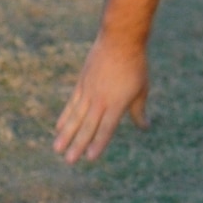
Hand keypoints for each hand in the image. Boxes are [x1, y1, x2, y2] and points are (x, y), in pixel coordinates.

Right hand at [53, 38, 149, 163]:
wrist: (120, 41)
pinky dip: (65, 117)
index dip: (99, 143)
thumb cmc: (135, 66)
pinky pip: (72, 104)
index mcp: (117, 103)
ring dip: (66, 134)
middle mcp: (100, 100)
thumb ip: (139, 111)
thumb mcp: (142, 89)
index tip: (90, 158)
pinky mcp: (81, 84)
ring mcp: (88, 92)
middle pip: (87, 126)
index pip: (106, 128)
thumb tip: (145, 127)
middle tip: (69, 161)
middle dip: (78, 145)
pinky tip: (59, 128)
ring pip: (75, 117)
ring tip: (57, 149)